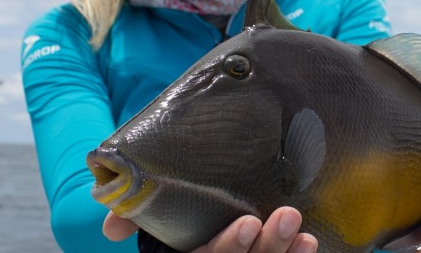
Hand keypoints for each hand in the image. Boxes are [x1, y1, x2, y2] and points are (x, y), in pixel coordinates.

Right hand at [103, 207, 317, 252]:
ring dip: (285, 252)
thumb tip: (112, 229)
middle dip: (266, 248)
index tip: (249, 223)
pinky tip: (308, 243)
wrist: (199, 175)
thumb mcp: (149, 201)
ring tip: (301, 228)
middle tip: (284, 217)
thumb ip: (132, 212)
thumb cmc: (171, 190)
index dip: (227, 247)